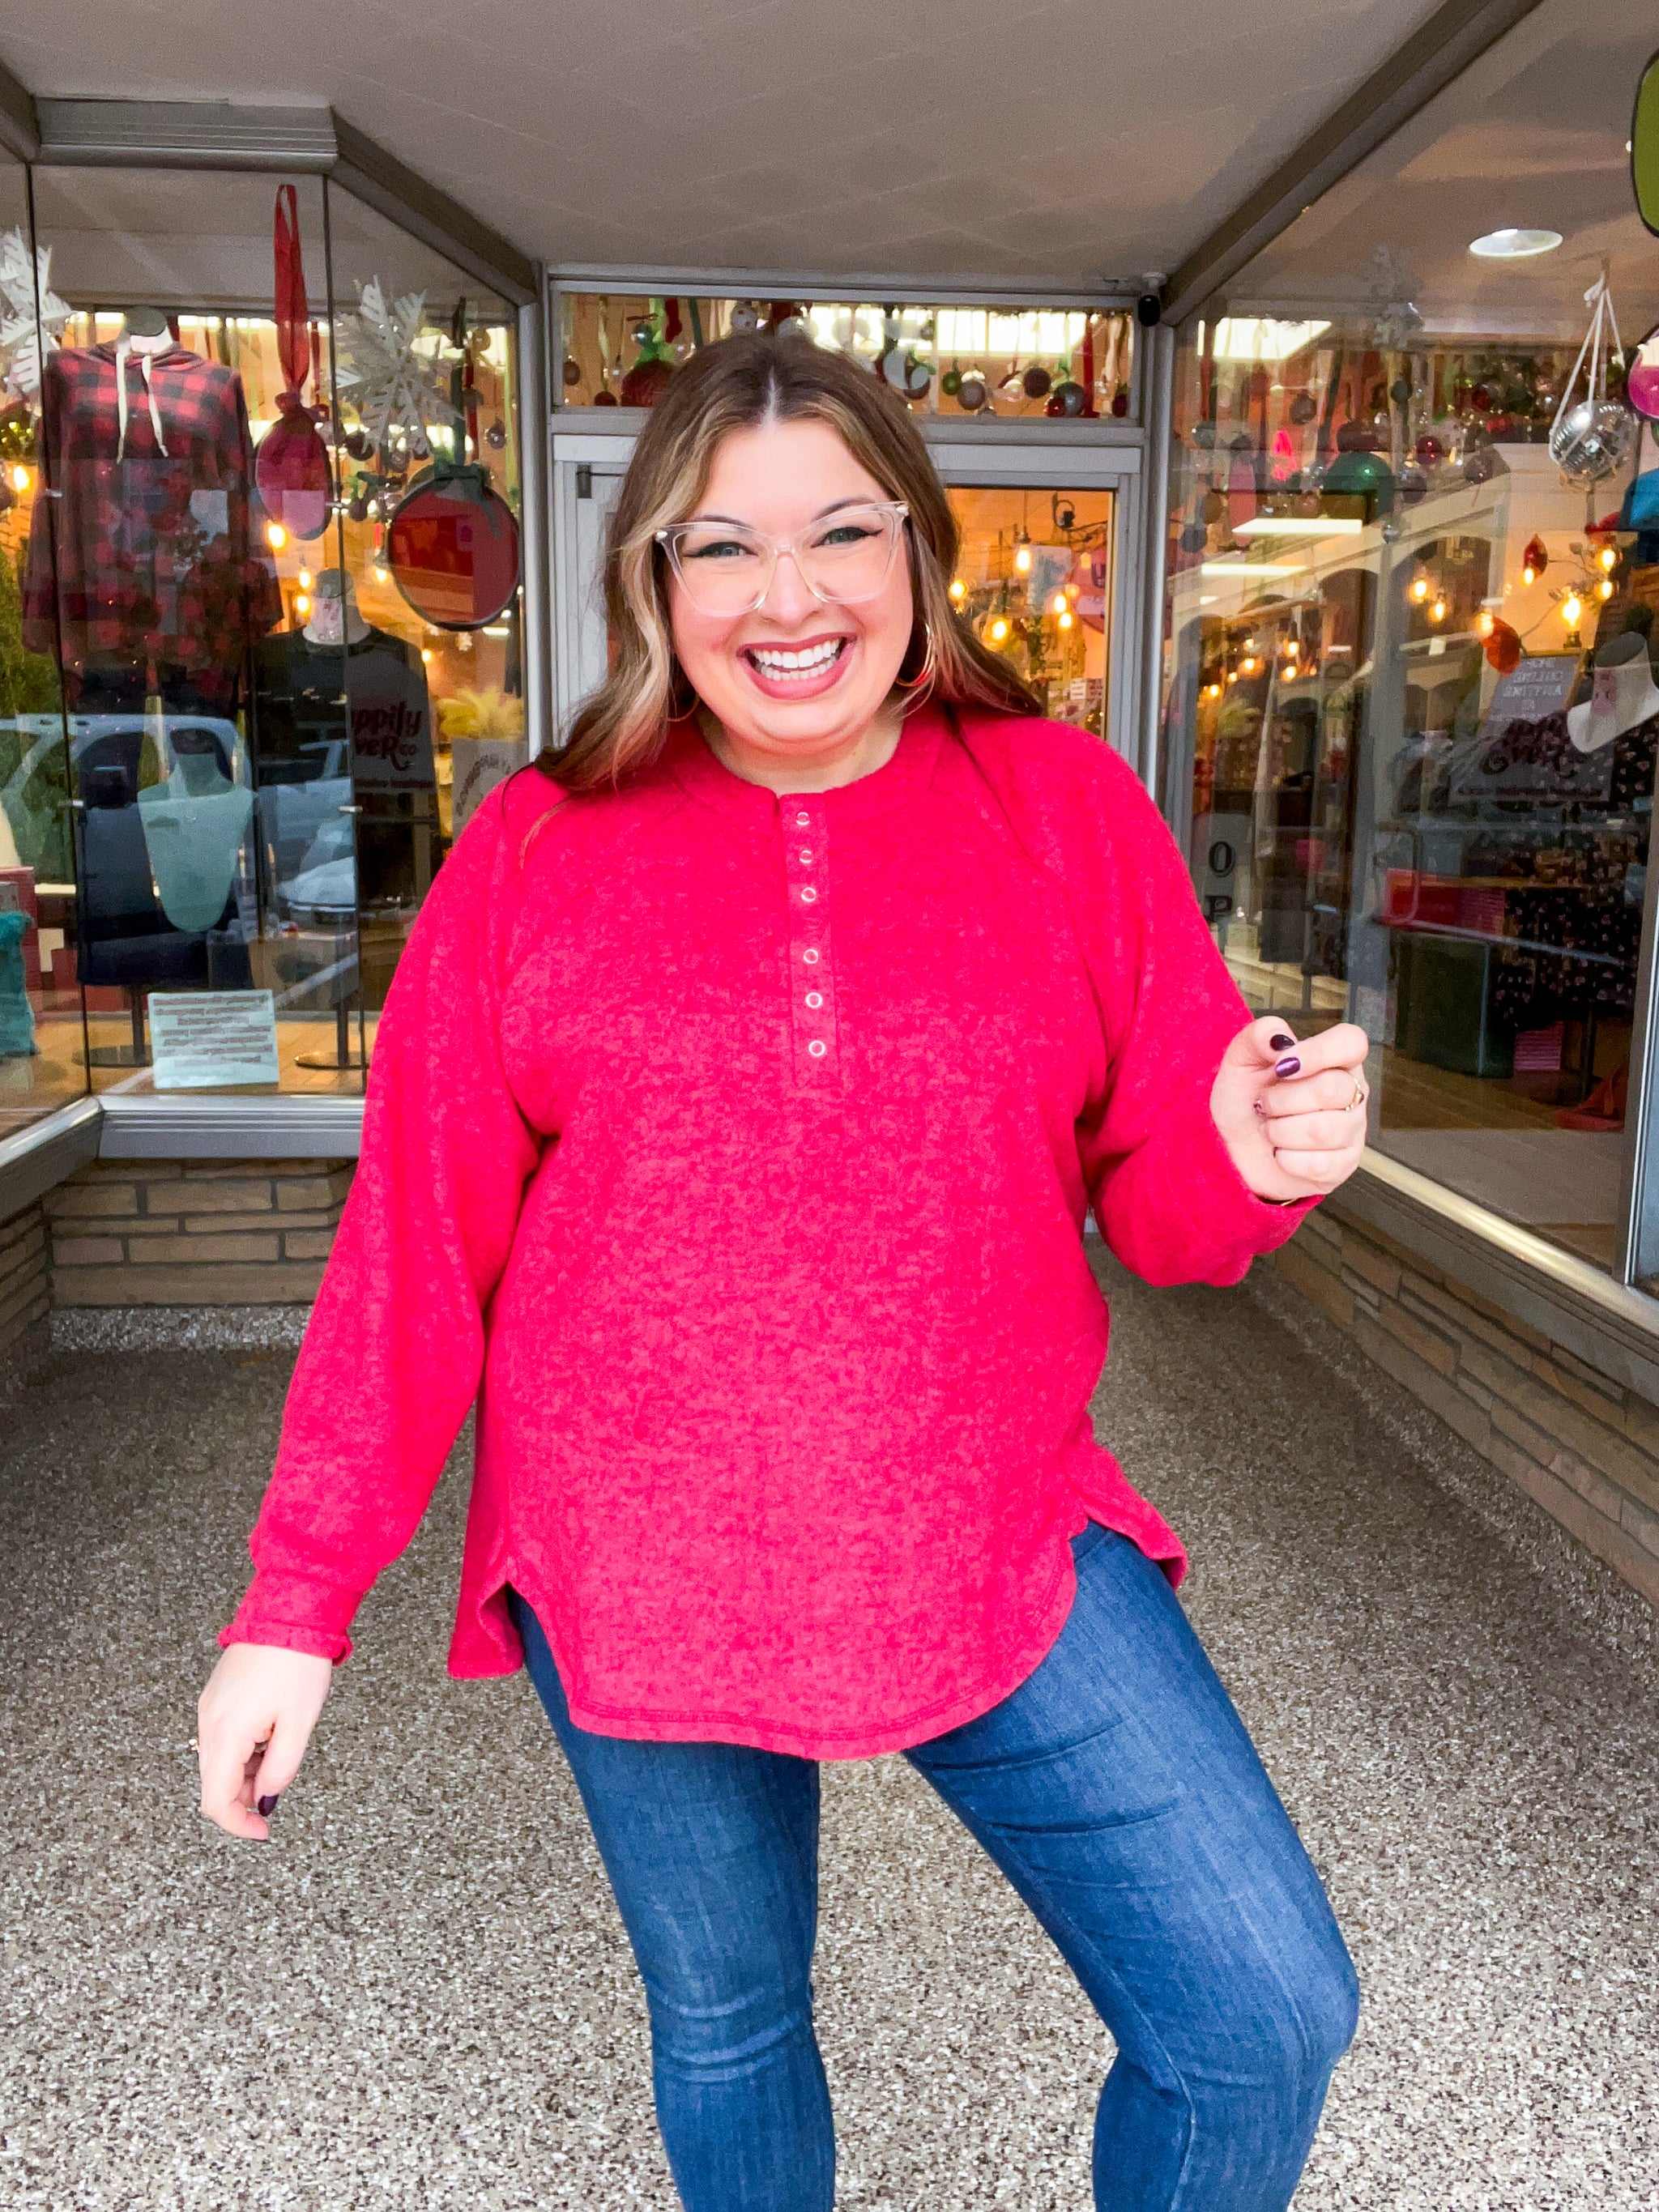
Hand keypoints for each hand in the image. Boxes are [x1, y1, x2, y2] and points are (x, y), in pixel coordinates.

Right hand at [196, 1642, 333, 1840]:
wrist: (288, 1612)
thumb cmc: (297, 1662)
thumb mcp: (299, 1723)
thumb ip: (281, 1768)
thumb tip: (267, 1799)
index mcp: (226, 1733)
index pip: (215, 1800)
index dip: (237, 1825)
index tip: (261, 1832)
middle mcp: (209, 1722)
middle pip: (214, 1783)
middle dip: (244, 1797)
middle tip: (277, 1789)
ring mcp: (209, 1707)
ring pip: (218, 1761)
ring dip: (245, 1772)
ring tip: (280, 1750)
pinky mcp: (217, 1695)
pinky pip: (223, 1737)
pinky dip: (243, 1750)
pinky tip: (270, 1734)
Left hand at [1210, 1016, 1371, 1202]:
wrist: (1232, 1146)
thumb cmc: (1244, 1099)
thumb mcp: (1241, 1061)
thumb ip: (1258, 1036)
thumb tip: (1278, 1036)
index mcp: (1334, 1059)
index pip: (1352, 1042)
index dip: (1319, 1052)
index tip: (1283, 1066)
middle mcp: (1352, 1092)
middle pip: (1332, 1089)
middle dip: (1282, 1100)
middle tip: (1264, 1104)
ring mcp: (1352, 1131)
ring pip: (1323, 1130)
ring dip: (1280, 1131)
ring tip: (1270, 1127)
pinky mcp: (1343, 1165)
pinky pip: (1318, 1164)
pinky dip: (1286, 1159)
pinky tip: (1280, 1152)